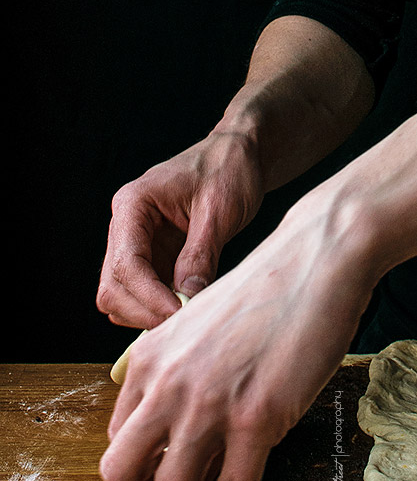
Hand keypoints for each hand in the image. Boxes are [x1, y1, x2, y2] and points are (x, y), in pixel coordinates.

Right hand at [97, 129, 266, 329]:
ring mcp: (137, 243)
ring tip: (188, 315)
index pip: (126, 264)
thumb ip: (201, 253)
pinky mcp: (154, 256)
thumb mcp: (220, 210)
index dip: (149, 297)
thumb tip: (187, 297)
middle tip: (182, 326)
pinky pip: (143, 292)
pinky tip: (188, 307)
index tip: (178, 316)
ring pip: (121, 294)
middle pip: (113, 286)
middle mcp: (126, 225)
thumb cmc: (228, 169)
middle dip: (143, 310)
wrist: (239, 154)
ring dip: (148, 312)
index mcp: (133, 205)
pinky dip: (159, 306)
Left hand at [99, 193, 376, 480]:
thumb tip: (188, 429)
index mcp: (149, 359)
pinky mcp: (257, 418)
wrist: (318, 260)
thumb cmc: (271, 290)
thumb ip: (183, 372)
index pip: (117, 435)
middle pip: (122, 471)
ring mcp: (211, 403)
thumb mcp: (203, 326)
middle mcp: (168, 383)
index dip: (136, 470)